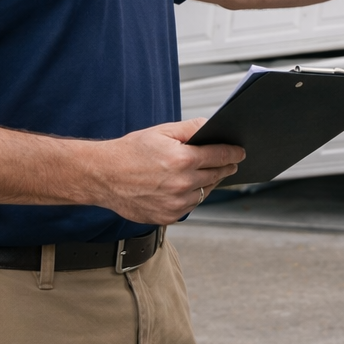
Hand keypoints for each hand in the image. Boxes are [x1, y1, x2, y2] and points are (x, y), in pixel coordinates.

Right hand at [88, 118, 244, 224]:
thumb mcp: (161, 132)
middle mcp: (182, 184)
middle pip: (216, 175)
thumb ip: (191, 128)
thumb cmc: (130, 152)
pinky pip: (190, 206)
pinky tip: (185, 187)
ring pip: (205, 192)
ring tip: (205, 173)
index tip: (240, 152)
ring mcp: (175, 203)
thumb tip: (212, 126)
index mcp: (182, 160)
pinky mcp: (168, 217)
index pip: (220, 156)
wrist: (103, 176)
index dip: (233, 153)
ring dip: (209, 182)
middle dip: (225, 167)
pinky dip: (192, 196)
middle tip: (229, 162)